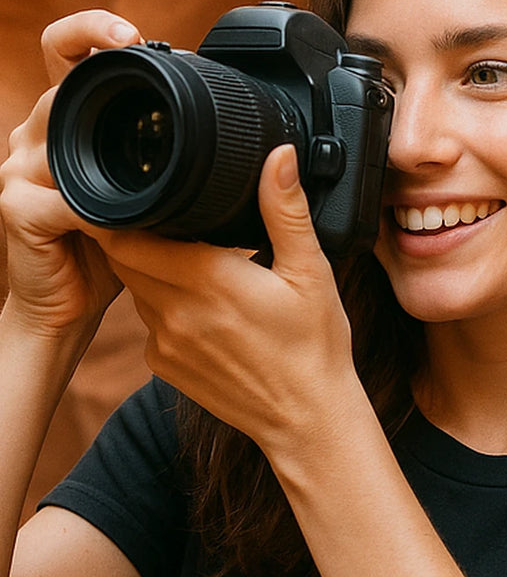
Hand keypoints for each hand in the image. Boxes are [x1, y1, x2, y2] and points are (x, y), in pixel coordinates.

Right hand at [0, 11, 140, 340]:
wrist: (65, 311)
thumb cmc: (104, 255)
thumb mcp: (142, 201)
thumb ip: (161, 165)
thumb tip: (231, 143)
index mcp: (66, 126)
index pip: (66, 53)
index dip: (92, 30)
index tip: (133, 33)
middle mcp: (35, 137)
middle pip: (60, 79)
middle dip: (96, 59)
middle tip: (137, 48)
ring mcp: (18, 170)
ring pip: (58, 130)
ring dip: (101, 135)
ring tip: (142, 140)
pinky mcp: (16, 209)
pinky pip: (60, 199)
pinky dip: (97, 210)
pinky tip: (125, 219)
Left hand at [90, 145, 358, 449]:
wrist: (308, 420)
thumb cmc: (315, 348)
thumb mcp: (310, 273)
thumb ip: (285, 211)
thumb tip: (277, 156)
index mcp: (208, 279)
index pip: (127, 234)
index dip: (120, 211)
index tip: (133, 195)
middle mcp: (176, 311)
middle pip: (123, 257)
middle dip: (134, 234)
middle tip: (162, 220)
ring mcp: (166, 343)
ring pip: (135, 289)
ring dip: (151, 271)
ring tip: (190, 264)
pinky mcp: (165, 367)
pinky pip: (148, 324)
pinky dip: (163, 309)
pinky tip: (201, 311)